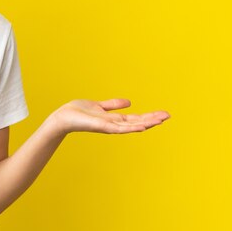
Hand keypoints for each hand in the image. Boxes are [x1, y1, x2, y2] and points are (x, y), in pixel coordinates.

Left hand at [49, 98, 169, 135]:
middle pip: (137, 122)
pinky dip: (131, 128)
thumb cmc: (78, 112)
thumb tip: (129, 102)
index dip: (149, 116)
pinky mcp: (102, 127)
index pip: (135, 118)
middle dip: (152, 119)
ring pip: (131, 126)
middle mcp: (113, 124)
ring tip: (160, 120)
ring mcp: (109, 127)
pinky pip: (119, 128)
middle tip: (168, 116)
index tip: (163, 114)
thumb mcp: (99, 106)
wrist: (63, 118)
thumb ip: (112, 105)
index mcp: (114, 119)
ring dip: (146, 123)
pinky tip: (142, 126)